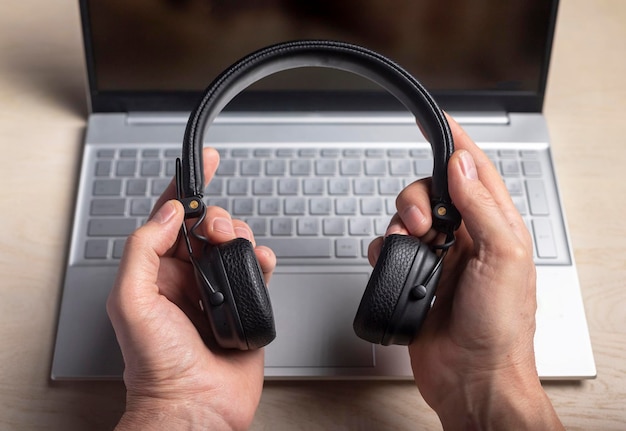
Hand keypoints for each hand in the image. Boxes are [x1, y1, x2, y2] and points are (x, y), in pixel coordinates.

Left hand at [107, 148, 275, 430]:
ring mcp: (218, 290)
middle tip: (216, 226)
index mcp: (157, 273)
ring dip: (239, 234)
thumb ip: (143, 250)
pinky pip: (257, 269)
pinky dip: (262, 257)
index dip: (185, 187)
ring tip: (236, 245)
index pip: (169, 219)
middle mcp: (188, 278)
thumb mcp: (132, 302)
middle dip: (215, 216)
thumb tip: (167, 214)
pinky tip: (259, 260)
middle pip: (206, 226)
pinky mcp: (245, 303)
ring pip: (234, 243)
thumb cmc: (158, 367)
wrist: (196, 406)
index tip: (202, 163)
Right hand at [369, 115, 562, 429]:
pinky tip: (389, 261)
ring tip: (408, 249)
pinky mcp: (416, 278)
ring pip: (408, 218)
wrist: (472, 378)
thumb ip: (482, 208)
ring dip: (400, 226)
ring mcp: (441, 259)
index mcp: (497, 227)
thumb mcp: (503, 260)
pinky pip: (391, 249)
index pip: (475, 171)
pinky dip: (384, 249)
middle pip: (433, 192)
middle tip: (421, 225)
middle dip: (417, 199)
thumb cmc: (500, 329)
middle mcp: (468, 239)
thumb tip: (462, 167)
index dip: (455, 142)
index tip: (435, 119)